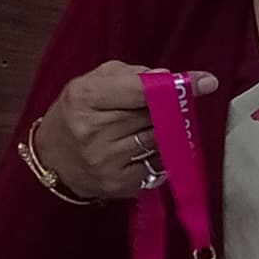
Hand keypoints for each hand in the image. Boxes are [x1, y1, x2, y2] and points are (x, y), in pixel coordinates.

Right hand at [35, 61, 217, 200]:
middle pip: (154, 115)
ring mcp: (105, 161)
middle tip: (179, 103)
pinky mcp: (117, 184)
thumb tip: (168, 77)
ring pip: (159, 140)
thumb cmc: (77, 112)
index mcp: (85, 97)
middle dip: (171, 108)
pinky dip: (160, 154)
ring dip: (168, 131)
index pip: (140, 90)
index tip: (206, 81)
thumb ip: (130, 74)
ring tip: (160, 125)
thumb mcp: (93, 82)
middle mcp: (93, 131)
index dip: (176, 86)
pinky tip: (147, 148)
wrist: (52, 158)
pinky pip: (156, 164)